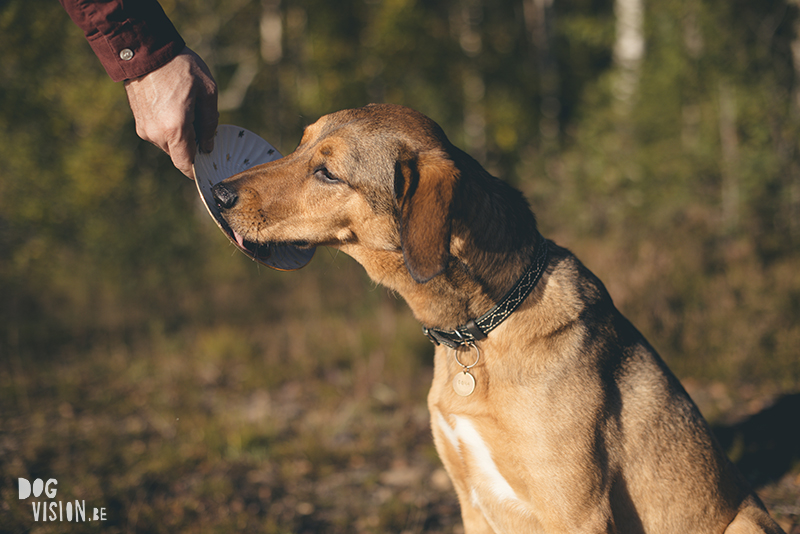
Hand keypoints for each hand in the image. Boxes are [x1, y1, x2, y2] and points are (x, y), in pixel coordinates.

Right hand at [124, 47, 217, 178]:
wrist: (145, 50)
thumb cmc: (180, 67)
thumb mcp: (207, 91)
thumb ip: (210, 123)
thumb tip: (208, 146)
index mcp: (175, 129)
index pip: (187, 165)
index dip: (199, 170)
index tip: (209, 166)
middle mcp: (156, 134)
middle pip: (179, 155)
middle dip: (192, 147)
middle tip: (202, 125)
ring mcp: (145, 129)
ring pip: (169, 145)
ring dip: (180, 136)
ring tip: (186, 109)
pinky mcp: (139, 122)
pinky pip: (159, 135)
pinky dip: (169, 129)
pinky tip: (174, 107)